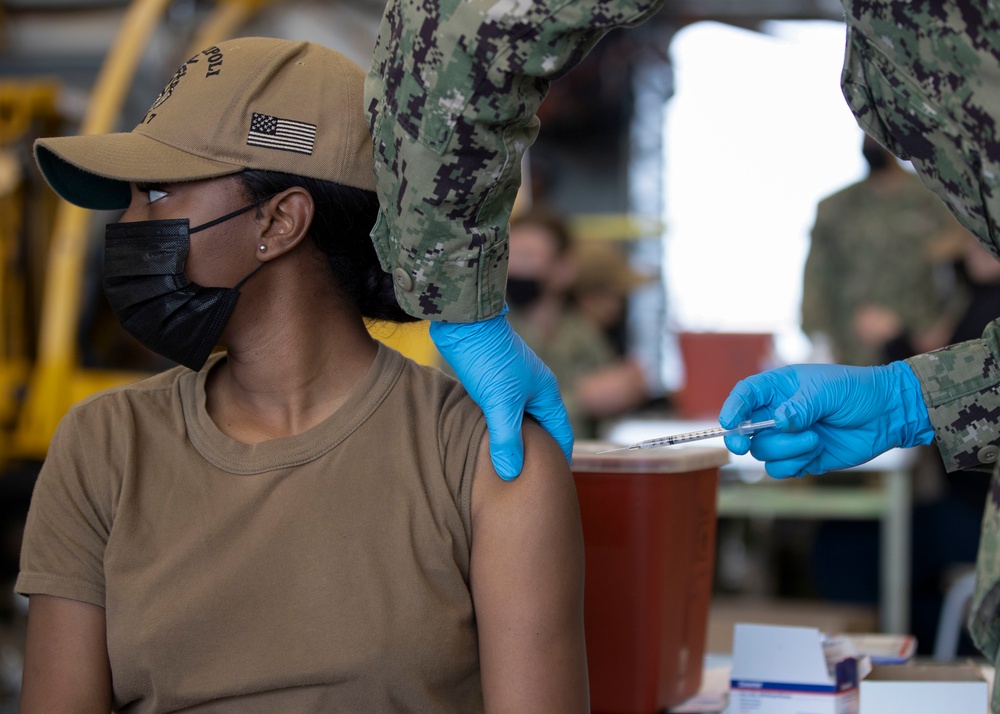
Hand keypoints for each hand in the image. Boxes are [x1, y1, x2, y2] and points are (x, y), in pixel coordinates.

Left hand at [429, 306, 573, 479]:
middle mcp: (533, 390)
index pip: (561, 432)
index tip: (554, 482)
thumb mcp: (501, 403)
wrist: (464, 322)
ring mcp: (512, 386)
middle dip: (536, 453)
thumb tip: (511, 474)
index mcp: (546, 393)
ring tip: (505, 468)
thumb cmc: (489, 358)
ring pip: (517, 421)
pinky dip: (496, 429)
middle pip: (540, 429)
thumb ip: (507, 440)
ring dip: (513, 441)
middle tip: (527, 481)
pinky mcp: (491, 383)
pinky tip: (485, 443)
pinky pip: (499, 413)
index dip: (559, 457)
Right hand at [718, 362, 932, 478]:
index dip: (732, 408)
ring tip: (814, 439)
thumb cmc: (856, 391)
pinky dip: (795, 464)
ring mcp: (788, 437)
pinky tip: (815, 452)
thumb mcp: (826, 391)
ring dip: (786, 449)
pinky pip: (781, 469)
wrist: (887, 415)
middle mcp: (777, 413)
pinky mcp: (800, 458)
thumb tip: (778, 421)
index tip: (727, 421)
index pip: (745, 396)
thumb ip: (800, 406)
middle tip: (742, 444)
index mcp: (779, 388)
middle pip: (746, 430)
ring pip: (764, 451)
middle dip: (743, 438)